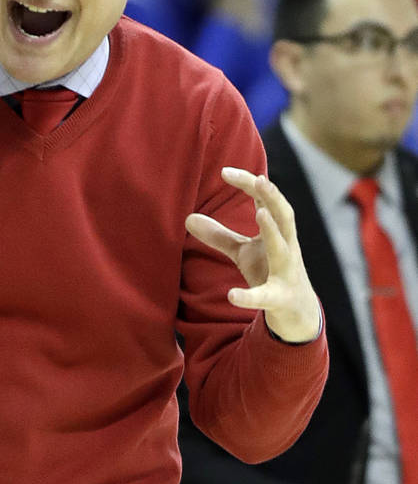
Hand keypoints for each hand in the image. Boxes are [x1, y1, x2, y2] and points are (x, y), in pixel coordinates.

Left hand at [185, 167, 320, 341]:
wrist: (296, 312)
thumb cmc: (269, 273)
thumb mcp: (243, 252)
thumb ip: (219, 235)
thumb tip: (187, 218)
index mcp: (277, 232)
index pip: (266, 202)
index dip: (250, 185)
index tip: (225, 171)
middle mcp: (287, 247)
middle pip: (284, 217)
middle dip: (274, 197)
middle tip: (259, 179)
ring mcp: (286, 273)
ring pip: (283, 250)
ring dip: (273, 231)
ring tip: (260, 214)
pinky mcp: (280, 298)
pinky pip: (265, 297)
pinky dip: (250, 296)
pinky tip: (232, 296)